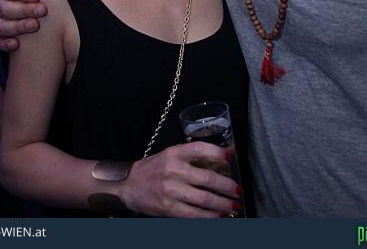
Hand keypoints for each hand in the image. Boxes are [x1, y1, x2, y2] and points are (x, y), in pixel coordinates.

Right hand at [0, 0, 45, 51]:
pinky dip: (6, 43)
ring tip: (35, 25)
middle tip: (42, 10)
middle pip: (5, 8)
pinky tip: (17, 44)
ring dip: (18, 26)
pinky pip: (0, 41)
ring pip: (2, 26)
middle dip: (24, 9)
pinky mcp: (5, 35)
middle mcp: (2, 4)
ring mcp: (2, 20)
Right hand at [120, 143, 241, 217]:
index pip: (199, 149)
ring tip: (233, 205)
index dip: (217, 152)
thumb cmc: (153, 168)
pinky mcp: (169, 208)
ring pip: (204, 199)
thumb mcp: (170, 154)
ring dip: (223, 204)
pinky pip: (194, 214)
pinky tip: (219, 216)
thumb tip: (222, 154)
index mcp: (174, 153)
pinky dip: (209, 216)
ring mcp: (171, 191)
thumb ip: (192, 155)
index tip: (231, 156)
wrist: (129, 185)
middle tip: (238, 189)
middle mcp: (173, 170)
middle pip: (207, 178)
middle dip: (227, 186)